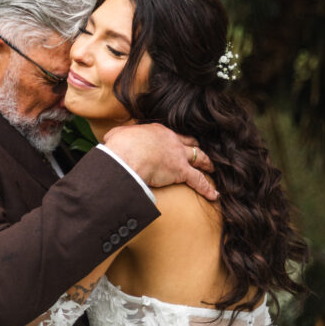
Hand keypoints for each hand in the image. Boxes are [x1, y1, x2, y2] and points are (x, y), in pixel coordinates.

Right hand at [102, 123, 217, 200]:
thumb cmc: (120, 145)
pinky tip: (214, 194)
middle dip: (196, 146)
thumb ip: (118, 135)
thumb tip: (110, 139)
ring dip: (207, 163)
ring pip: (199, 157)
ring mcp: (179, 155)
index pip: (171, 134)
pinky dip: (207, 188)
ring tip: (212, 168)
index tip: (177, 142)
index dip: (176, 139)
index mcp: (158, 131)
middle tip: (200, 151)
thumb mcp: (117, 134)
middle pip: (189, 142)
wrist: (127, 155)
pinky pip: (199, 180)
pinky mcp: (181, 171)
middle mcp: (172, 140)